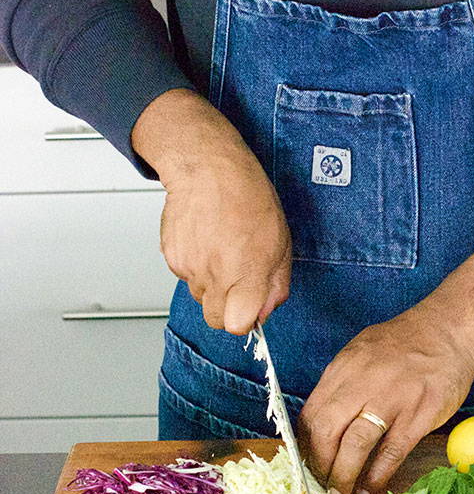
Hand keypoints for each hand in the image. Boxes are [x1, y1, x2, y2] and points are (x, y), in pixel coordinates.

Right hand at [133, 89, 291, 333]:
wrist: (207, 168)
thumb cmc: (247, 196)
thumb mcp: (281, 240)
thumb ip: (275, 282)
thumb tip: (266, 309)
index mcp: (246, 272)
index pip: (237, 325)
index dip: (246, 318)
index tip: (252, 305)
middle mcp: (214, 274)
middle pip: (215, 320)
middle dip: (228, 308)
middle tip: (237, 279)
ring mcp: (189, 267)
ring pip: (200, 295)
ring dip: (212, 283)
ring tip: (222, 250)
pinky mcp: (171, 256)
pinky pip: (185, 275)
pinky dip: (196, 264)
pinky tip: (206, 239)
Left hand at [296, 305, 473, 493]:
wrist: (448, 330)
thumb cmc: (404, 342)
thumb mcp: (361, 350)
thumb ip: (341, 382)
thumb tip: (321, 420)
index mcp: (344, 367)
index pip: (312, 413)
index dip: (305, 445)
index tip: (308, 462)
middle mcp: (363, 383)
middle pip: (327, 432)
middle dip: (320, 465)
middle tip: (322, 483)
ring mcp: (392, 400)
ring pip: (356, 446)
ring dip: (344, 475)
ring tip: (341, 492)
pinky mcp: (418, 416)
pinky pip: (392, 452)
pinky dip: (377, 475)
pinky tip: (370, 488)